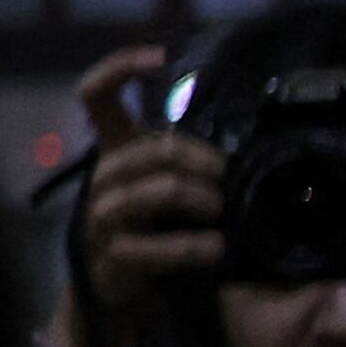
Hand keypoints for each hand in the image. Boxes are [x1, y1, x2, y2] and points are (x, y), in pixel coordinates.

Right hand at [67, 46, 221, 316]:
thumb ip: (191, 160)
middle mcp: (103, 179)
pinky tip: (214, 249)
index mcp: (116, 152)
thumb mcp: (170, 183)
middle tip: (227, 178)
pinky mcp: (111, 257)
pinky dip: (186, 247)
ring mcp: (102, 218)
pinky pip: (145, 247)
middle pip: (147, 150)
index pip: (96, 96)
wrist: (127, 288)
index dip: (120, 68)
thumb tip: (249, 148)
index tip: (158, 58)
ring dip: (192, 197)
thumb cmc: (158, 226)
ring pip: (146, 192)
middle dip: (196, 160)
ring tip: (222, 211)